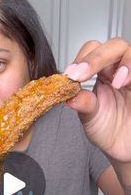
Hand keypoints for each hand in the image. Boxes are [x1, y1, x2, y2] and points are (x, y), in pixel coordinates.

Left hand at [64, 38, 130, 162]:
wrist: (123, 148)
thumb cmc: (108, 131)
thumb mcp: (90, 119)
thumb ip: (83, 105)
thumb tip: (70, 95)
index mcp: (102, 72)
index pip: (92, 50)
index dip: (83, 59)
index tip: (72, 76)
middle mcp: (120, 69)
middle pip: (115, 46)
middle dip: (98, 58)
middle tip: (83, 74)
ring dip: (126, 63)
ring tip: (117, 83)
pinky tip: (126, 84)